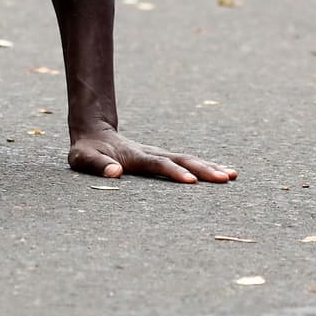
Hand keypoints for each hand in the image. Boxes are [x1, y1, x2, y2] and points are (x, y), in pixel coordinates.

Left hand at [69, 127, 235, 183]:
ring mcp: (158, 154)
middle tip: (225, 178)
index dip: (174, 172)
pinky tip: (223, 172)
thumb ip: (98, 165)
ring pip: (188, 159)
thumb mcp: (83, 158)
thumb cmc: (87, 151)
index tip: (191, 182)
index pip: (158, 164)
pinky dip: (205, 166)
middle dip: (203, 169)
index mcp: (134, 156)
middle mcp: (151, 153)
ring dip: (209, 167)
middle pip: (181, 160)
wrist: (93, 134)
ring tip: (232, 175)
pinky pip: (187, 162)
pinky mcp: (162, 158)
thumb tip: (115, 172)